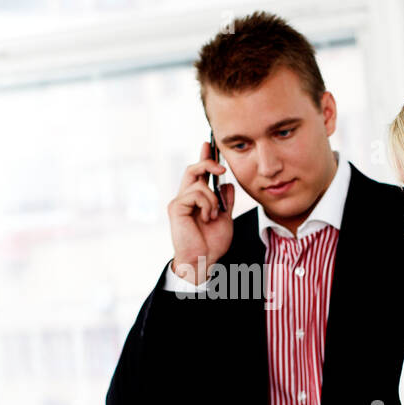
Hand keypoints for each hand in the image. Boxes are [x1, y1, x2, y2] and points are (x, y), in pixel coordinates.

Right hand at [168, 142, 234, 284]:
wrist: (203, 260)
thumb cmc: (212, 243)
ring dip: (213, 199)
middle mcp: (185, 197)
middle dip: (207, 163)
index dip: (204, 158)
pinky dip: (207, 205)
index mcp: (196, 199)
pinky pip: (196, 194)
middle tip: (222, 167)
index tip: (208, 144)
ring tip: (213, 216)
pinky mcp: (176, 207)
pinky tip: (207, 218)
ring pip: (199, 183)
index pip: (199, 173)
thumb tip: (227, 184)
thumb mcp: (225, 218)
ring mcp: (179, 202)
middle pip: (193, 169)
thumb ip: (225, 201)